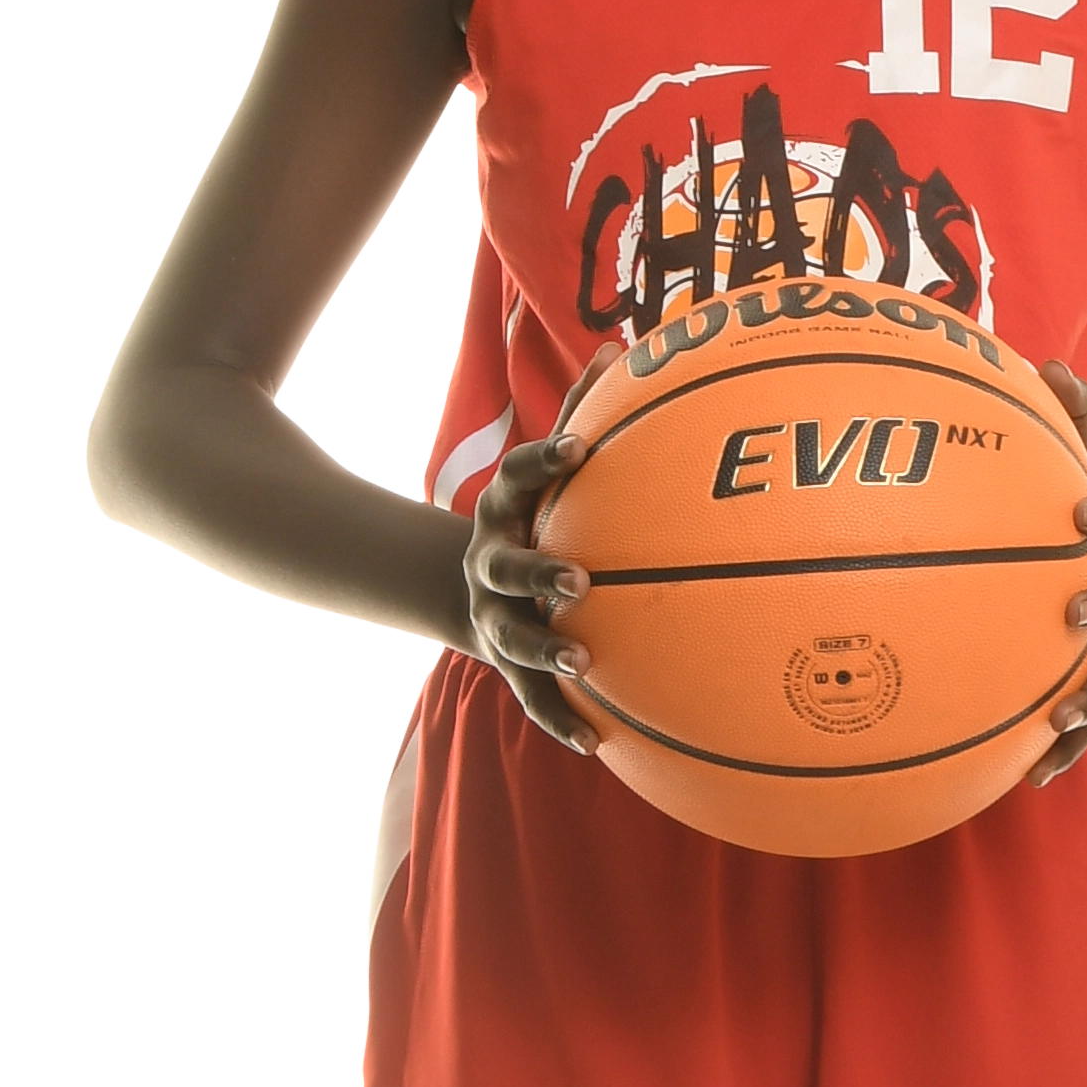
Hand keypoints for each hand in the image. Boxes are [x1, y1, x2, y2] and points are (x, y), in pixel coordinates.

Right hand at [461, 359, 612, 752]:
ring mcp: (492, 615)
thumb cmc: (534, 516)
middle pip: (502, 566)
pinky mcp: (505, 663)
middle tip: (579, 579)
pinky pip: (529, 696)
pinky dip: (557, 719)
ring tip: (583, 657)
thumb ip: (584, 412)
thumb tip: (621, 343)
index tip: (581, 449)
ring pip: (510, 635)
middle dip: (535, 572)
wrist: (465, 587)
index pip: (517, 477)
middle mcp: (488, 563)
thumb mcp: (547, 469)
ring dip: (544, 646)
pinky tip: (594, 743)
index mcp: (503, 510)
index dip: (543, 462)